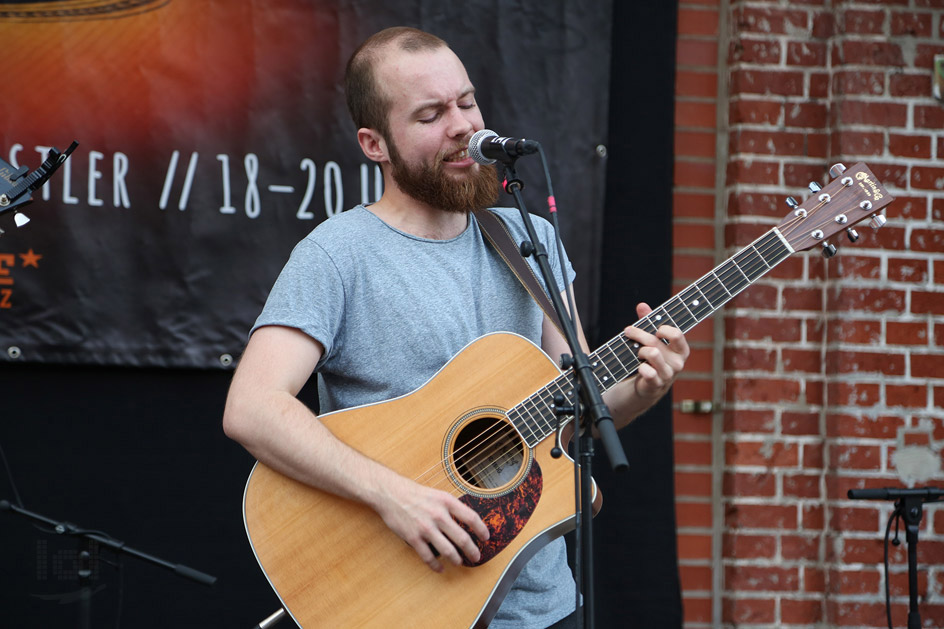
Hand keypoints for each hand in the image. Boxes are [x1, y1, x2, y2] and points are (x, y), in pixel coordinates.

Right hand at [374, 475, 489, 572]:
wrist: (391, 493)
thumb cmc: (415, 493)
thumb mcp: (437, 494)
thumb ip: (451, 507)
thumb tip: (466, 520)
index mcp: (447, 502)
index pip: (471, 518)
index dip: (481, 529)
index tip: (486, 537)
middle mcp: (439, 515)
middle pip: (462, 538)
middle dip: (472, 550)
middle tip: (476, 556)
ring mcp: (426, 528)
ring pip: (447, 551)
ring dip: (456, 559)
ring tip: (459, 562)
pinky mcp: (414, 538)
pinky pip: (428, 557)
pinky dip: (436, 566)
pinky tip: (440, 568)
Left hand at [623, 302, 689, 401]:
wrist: (648, 385)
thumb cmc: (652, 358)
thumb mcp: (652, 339)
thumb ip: (648, 321)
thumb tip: (642, 305)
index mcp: (681, 350)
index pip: (676, 334)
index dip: (662, 329)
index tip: (653, 330)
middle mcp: (678, 363)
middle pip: (656, 341)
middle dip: (639, 334)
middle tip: (628, 331)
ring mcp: (668, 375)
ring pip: (651, 354)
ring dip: (640, 351)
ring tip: (638, 353)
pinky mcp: (657, 384)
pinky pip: (647, 372)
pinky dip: (640, 367)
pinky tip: (639, 367)